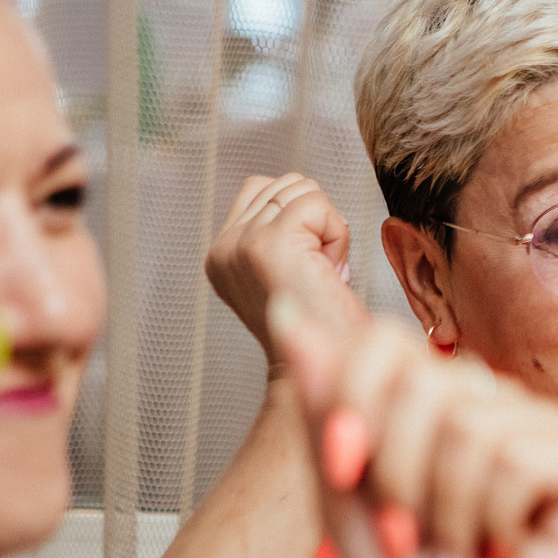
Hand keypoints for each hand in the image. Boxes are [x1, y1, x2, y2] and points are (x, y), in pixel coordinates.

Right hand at [207, 174, 361, 366]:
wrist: (327, 374)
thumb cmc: (324, 328)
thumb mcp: (289, 272)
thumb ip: (280, 232)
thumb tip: (300, 195)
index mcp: (221, 254)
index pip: (262, 187)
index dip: (302, 217)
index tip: (310, 267)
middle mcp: (223, 248)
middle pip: (285, 183)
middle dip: (316, 220)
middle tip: (320, 272)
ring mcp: (240, 244)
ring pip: (302, 189)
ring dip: (328, 227)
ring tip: (323, 272)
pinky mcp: (267, 245)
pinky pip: (316, 203)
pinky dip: (336, 233)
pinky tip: (330, 270)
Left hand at [270, 300, 557, 557]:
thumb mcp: (346, 495)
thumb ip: (326, 406)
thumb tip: (290, 313)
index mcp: (435, 398)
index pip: (385, 343)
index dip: (353, 403)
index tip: (343, 473)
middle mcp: (494, 400)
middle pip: (423, 382)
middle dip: (396, 473)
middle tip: (408, 537)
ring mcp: (545, 425)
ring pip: (469, 424)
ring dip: (444, 511)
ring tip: (458, 551)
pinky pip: (520, 459)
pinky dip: (493, 520)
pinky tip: (505, 553)